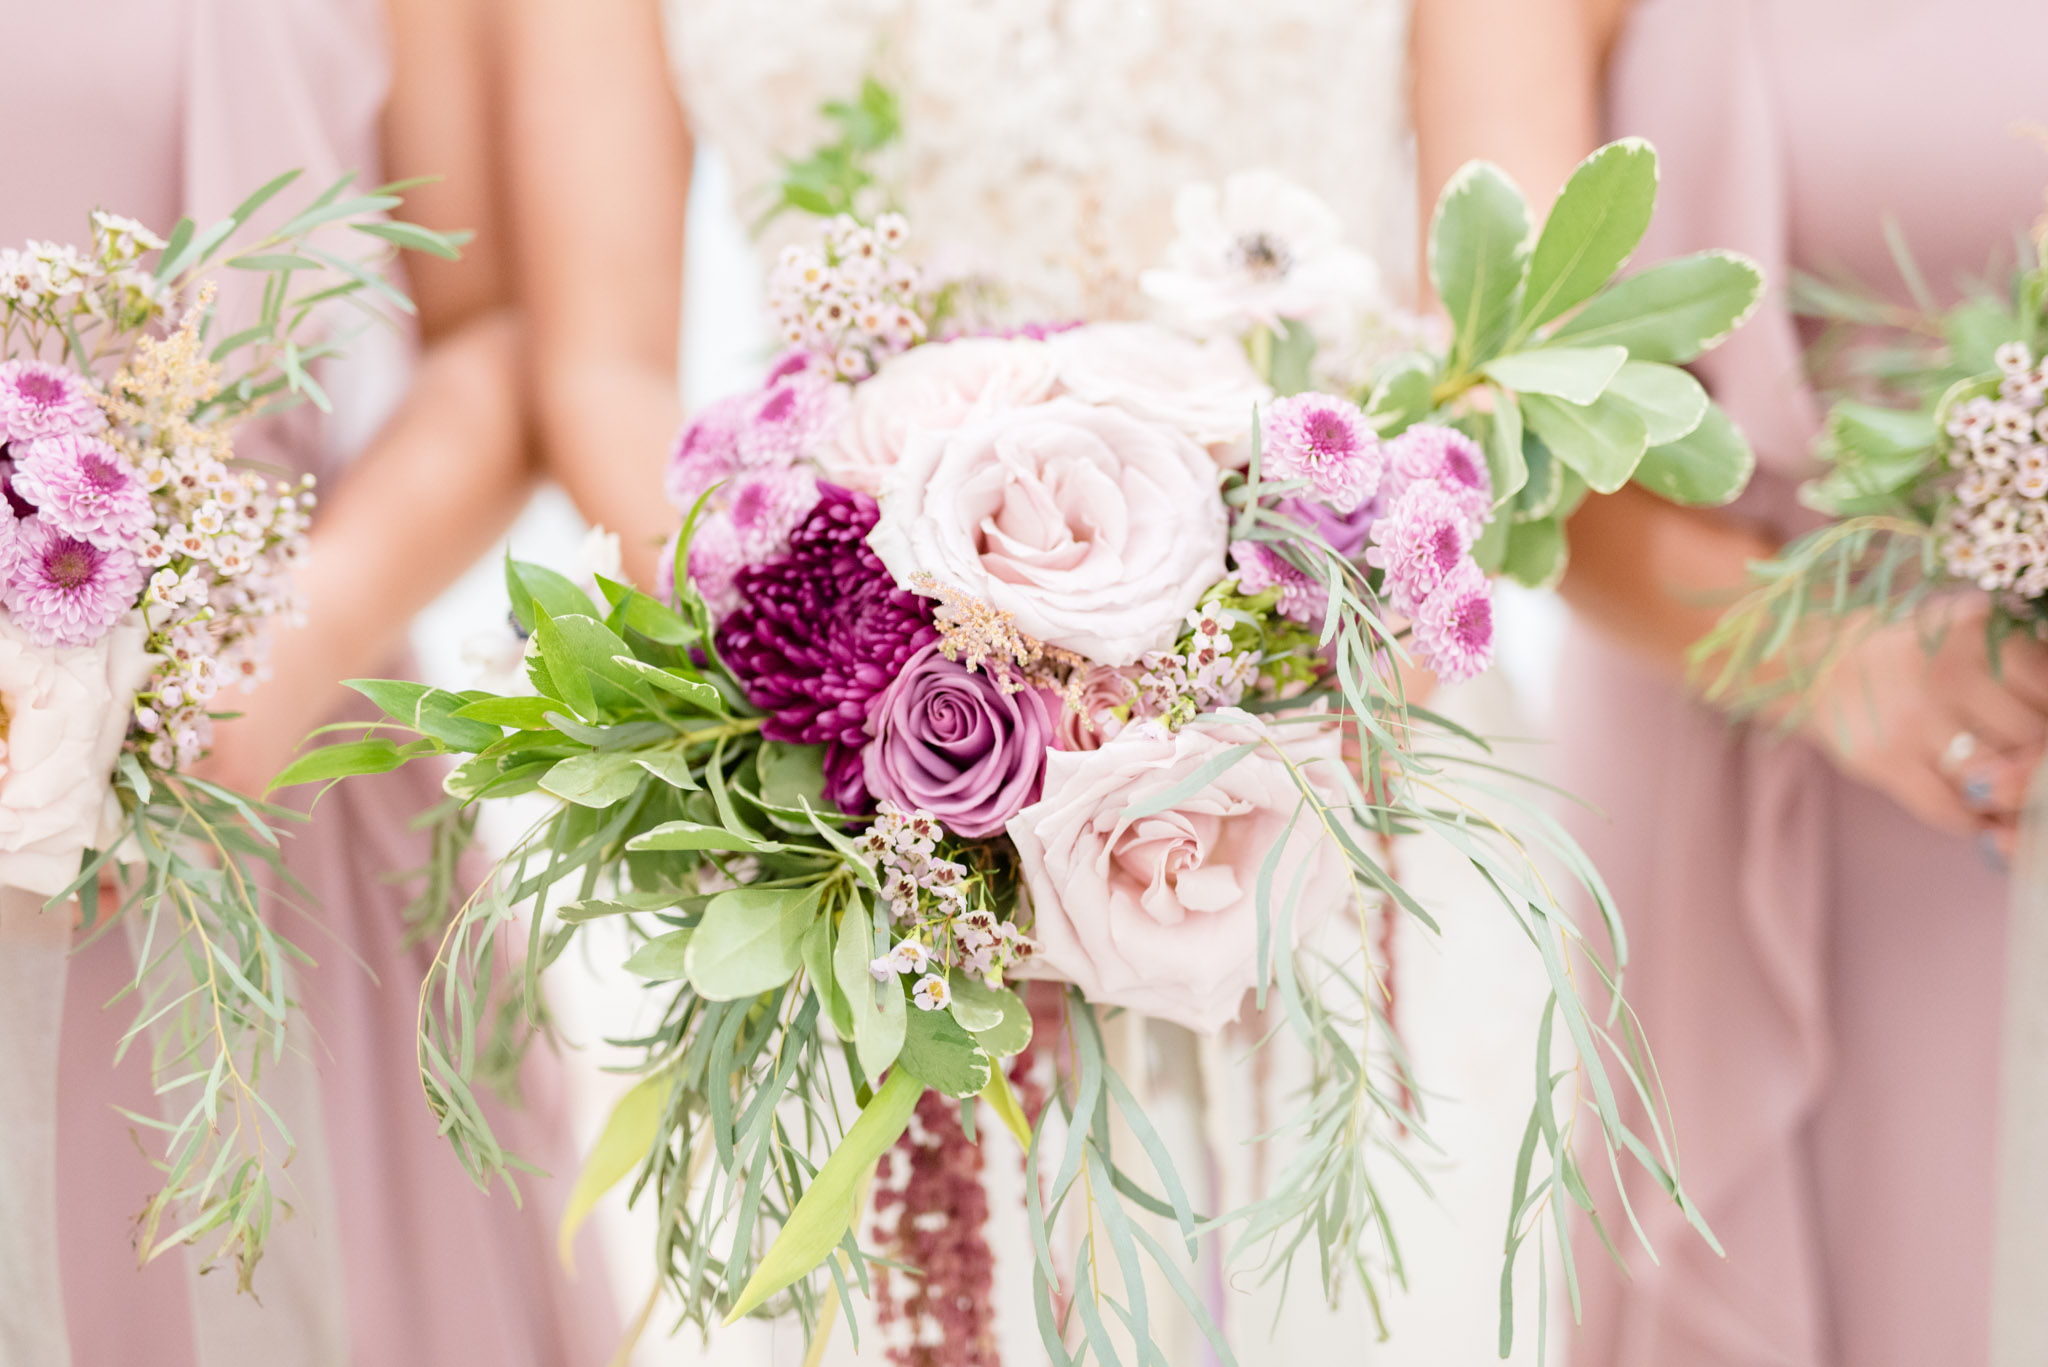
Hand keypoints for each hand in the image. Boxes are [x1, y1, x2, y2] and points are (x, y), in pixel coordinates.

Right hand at [1802, 598, 2047, 856]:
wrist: (1818, 662)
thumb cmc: (1918, 657)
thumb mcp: (1974, 640)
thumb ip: (2027, 674)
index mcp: (1981, 631)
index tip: (2037, 739)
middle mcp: (1948, 669)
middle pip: (2030, 742)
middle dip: (2034, 766)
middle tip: (2021, 768)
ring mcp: (1911, 716)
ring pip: (1996, 782)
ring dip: (2006, 800)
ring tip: (2001, 796)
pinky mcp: (1881, 757)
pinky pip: (1950, 810)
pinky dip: (1970, 820)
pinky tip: (1971, 810)